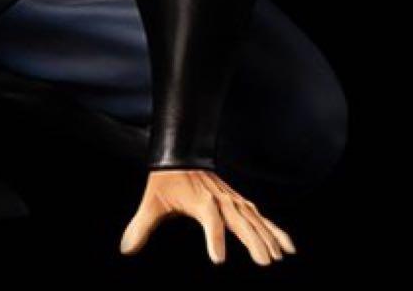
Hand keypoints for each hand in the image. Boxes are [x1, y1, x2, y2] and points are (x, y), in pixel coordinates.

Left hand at [120, 169, 294, 265]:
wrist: (180, 151)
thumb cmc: (165, 179)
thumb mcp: (152, 201)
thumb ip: (141, 226)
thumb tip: (125, 249)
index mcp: (199, 200)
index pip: (209, 220)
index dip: (214, 238)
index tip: (218, 259)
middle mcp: (219, 199)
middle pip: (239, 220)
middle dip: (253, 240)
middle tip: (265, 262)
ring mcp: (231, 199)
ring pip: (254, 219)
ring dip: (267, 236)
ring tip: (278, 257)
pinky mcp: (238, 201)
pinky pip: (260, 216)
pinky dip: (274, 229)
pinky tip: (287, 246)